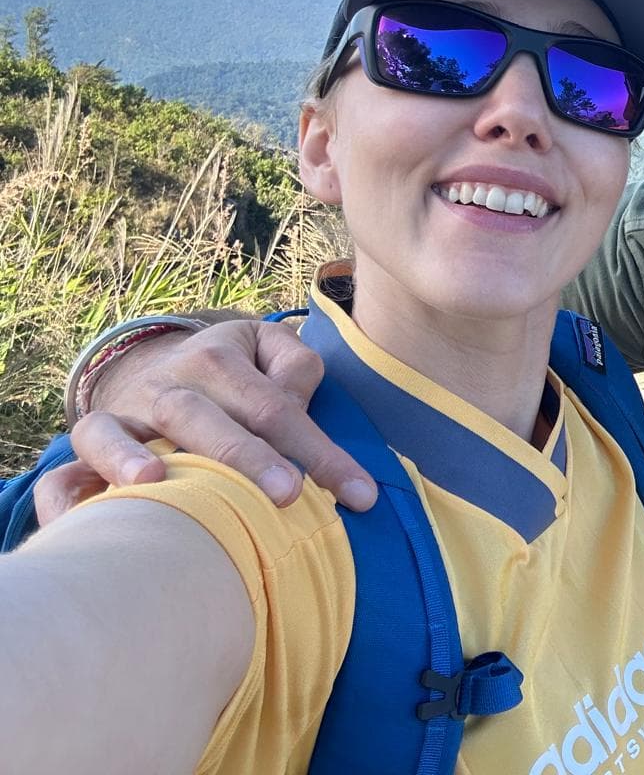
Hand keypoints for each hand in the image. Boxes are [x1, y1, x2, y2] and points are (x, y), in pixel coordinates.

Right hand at [44, 319, 376, 517]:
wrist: (153, 362)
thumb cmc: (232, 370)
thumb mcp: (267, 347)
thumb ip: (296, 367)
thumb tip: (298, 403)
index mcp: (219, 360)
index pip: (276, 407)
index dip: (321, 452)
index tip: (358, 495)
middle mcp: (170, 384)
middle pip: (207, 419)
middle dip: (248, 457)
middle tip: (288, 494)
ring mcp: (127, 413)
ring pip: (125, 431)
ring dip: (145, 458)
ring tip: (172, 487)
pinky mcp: (92, 442)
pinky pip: (73, 464)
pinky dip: (81, 485)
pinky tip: (110, 508)